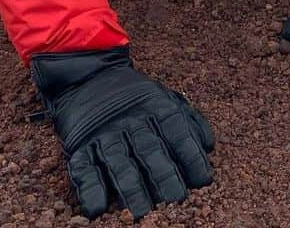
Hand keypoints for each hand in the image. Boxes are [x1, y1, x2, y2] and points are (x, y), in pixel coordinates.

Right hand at [30, 47, 213, 219]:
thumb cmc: (136, 96)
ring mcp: (104, 133)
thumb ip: (188, 120)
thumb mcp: (165, 97)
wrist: (89, 78)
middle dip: (164, 175)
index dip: (191, 154)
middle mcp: (130, 119)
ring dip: (131, 188)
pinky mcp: (80, 145)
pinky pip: (83, 167)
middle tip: (176, 200)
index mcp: (155, 106)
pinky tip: (98, 208)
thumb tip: (209, 147)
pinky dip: (90, 189)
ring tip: (141, 211)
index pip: (177, 130)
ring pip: (119, 161)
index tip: (204, 180)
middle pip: (149, 149)